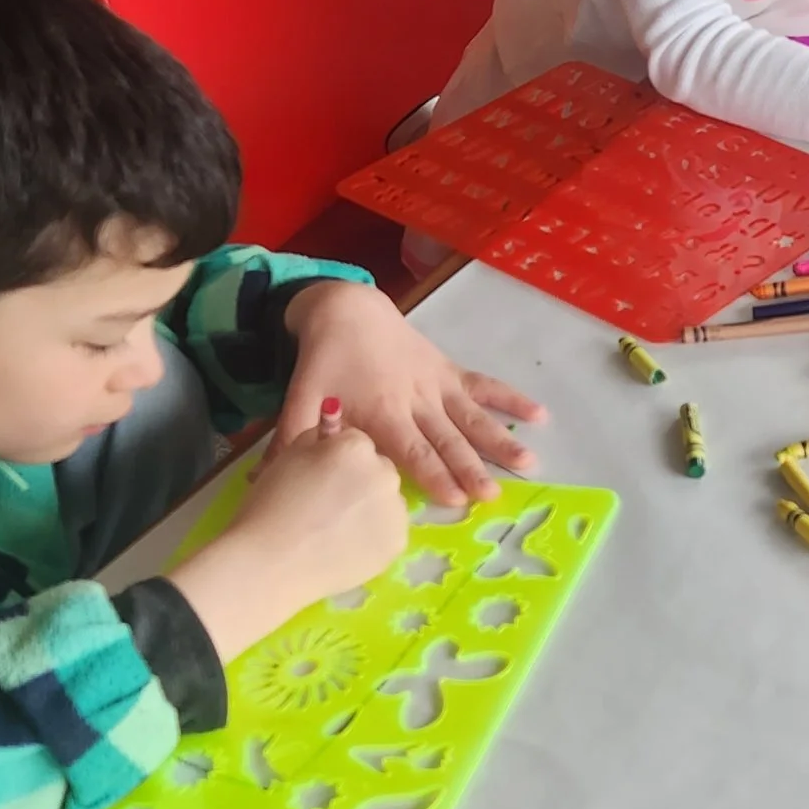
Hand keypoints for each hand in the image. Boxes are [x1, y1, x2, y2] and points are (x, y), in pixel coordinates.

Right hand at [169, 423, 408, 665]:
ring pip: (387, 501)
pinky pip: (389, 530)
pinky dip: (373, 536)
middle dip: (360, 480)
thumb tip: (334, 430)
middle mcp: (385, 473)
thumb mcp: (286, 456)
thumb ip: (316, 437)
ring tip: (335, 529)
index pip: (357, 442)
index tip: (319, 478)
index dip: (336, 460)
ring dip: (370, 507)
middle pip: (378, 469)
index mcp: (356, 446)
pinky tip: (345, 546)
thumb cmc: (269, 506)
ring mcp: (396, 510)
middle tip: (328, 505)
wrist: (270, 564)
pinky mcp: (398, 542)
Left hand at [276, 278, 544, 508]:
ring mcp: (437, 384)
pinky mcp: (448, 370)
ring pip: (473, 417)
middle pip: (447, 439)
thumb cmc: (324, 361)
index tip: (454, 499)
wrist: (345, 310)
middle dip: (471, 467)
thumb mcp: (301, 398)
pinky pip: (483, 384)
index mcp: (382, 412)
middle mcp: (416, 400)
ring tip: (528, 463)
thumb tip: (270, 481)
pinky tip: (539, 416)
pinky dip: (511, 399)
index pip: (412, 450)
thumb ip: (293, 439)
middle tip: (493, 493)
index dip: (434, 473)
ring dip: (500, 440)